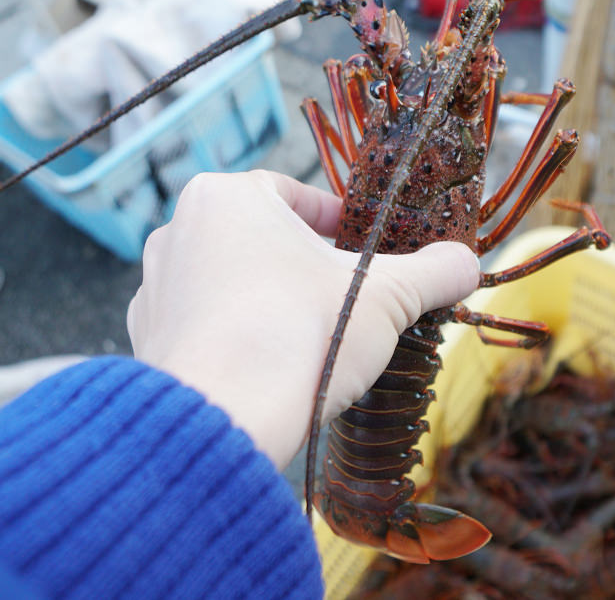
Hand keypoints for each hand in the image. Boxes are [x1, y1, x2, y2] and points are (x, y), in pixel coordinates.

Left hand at [127, 171, 478, 468]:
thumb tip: (468, 264)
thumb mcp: (388, 296)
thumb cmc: (303, 334)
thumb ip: (434, 271)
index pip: (297, 196)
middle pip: (265, 240)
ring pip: (234, 283)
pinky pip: (208, 327)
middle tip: (351, 299)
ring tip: (315, 337)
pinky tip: (274, 368)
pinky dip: (241, 338)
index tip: (369, 252)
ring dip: (275, 301)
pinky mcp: (147, 342)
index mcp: (226, 197)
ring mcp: (155, 289)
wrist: (224, 419)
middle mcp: (178, 231)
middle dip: (309, 267)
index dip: (342, 223)